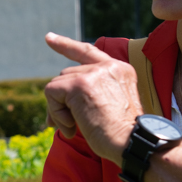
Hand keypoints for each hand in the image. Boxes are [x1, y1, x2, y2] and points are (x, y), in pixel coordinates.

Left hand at [44, 33, 143, 164]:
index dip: (66, 45)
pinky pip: (51, 93)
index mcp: (120, 70)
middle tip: (67, 125)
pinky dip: (55, 112)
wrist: (132, 143)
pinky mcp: (80, 84)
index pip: (88, 51)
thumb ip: (90, 93)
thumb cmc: (123, 136)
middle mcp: (108, 66)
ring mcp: (93, 73)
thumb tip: (57, 100)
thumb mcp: (112, 106)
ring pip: (57, 84)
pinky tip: (70, 128)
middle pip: (67, 75)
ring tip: (72, 128)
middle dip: (61, 101)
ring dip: (58, 110)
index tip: (49, 38)